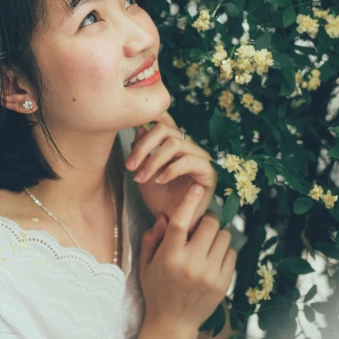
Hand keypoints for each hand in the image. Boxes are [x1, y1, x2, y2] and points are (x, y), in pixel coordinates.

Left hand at [125, 110, 217, 234]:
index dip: (153, 114)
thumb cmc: (159, 199)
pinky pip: (188, 161)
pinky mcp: (209, 171)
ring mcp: (201, 157)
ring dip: (153, 161)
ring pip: (174, 144)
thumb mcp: (143, 172)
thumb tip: (141, 127)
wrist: (172, 224)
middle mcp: (189, 146)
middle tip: (130, 165)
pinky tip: (159, 181)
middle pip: (165, 129)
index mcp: (175, 143)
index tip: (135, 120)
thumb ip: (142, 150)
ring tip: (141, 177)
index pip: (166, 120)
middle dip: (143, 146)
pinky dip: (169, 170)